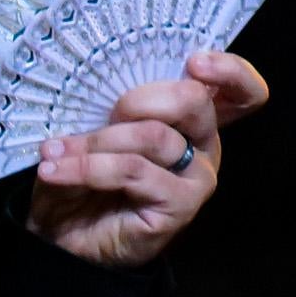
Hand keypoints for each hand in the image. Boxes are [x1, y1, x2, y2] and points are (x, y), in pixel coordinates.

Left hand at [25, 50, 269, 267]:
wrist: (62, 234)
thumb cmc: (81, 176)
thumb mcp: (92, 129)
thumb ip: (113, 107)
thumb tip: (101, 84)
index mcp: (191, 119)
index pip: (239, 91)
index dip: (229, 71)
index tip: (194, 62)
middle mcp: (204, 145)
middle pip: (194, 100)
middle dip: (136, 100)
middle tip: (100, 117)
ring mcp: (197, 177)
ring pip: (153, 136)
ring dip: (96, 141)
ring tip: (56, 153)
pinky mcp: (180, 206)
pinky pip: (133, 171)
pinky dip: (89, 167)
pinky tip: (57, 172)